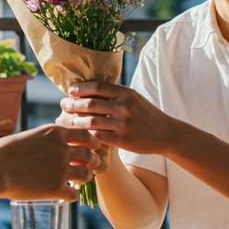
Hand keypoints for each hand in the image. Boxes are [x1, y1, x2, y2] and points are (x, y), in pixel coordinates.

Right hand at [0, 124, 98, 201]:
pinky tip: (67, 195)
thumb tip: (49, 144)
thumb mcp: (30, 136)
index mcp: (56, 133)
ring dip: (85, 178)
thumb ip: (45, 140)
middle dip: (92, 161)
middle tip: (89, 165)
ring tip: (80, 181)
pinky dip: (72, 196)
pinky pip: (75, 194)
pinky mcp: (56, 188)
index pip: (86, 134)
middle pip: (90, 155)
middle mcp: (63, 149)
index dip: (91, 142)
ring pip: (86, 175)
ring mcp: (62, 170)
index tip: (91, 147)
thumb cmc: (4, 151)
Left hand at [57, 81, 179, 154]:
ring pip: (90, 121)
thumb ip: (115, 93)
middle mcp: (125, 107)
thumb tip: (89, 88)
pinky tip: (78, 134)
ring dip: (74, 121)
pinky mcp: (123, 140)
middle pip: (90, 104)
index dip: (80, 89)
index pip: (97, 87)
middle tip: (63, 105)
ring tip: (65, 120)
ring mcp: (123, 124)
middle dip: (72, 104)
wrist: (166, 133)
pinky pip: (97, 137)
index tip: (70, 92)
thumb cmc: (146, 114)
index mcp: (127, 93)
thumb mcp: (134, 98)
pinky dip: (85, 135)